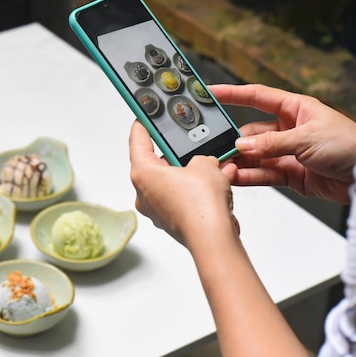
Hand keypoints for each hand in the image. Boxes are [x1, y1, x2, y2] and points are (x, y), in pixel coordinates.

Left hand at [128, 121, 238, 249]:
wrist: (213, 239)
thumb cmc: (201, 205)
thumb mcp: (205, 164)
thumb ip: (201, 157)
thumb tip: (204, 164)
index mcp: (142, 174)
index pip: (137, 141)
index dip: (142, 126)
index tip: (142, 117)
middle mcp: (144, 193)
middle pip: (156, 164)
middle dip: (177, 154)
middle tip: (188, 143)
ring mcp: (157, 210)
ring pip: (173, 183)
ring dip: (192, 174)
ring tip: (213, 166)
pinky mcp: (172, 222)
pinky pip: (184, 199)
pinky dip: (198, 191)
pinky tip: (218, 184)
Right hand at [211, 84, 355, 203]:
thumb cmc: (349, 146)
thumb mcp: (306, 138)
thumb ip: (271, 143)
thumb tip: (242, 145)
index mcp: (295, 109)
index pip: (256, 97)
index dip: (232, 94)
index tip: (210, 93)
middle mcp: (288, 129)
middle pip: (251, 132)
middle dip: (234, 140)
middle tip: (216, 147)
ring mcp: (288, 153)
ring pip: (254, 155)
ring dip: (239, 161)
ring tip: (224, 166)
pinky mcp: (290, 174)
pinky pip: (263, 174)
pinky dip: (249, 176)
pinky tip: (236, 177)